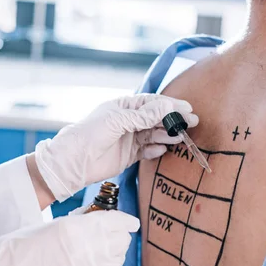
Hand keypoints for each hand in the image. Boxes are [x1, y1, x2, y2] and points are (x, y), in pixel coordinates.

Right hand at [0, 210, 138, 265]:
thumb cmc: (24, 247)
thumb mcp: (56, 225)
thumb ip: (84, 223)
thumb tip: (103, 222)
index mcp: (81, 227)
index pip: (119, 222)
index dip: (127, 223)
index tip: (131, 224)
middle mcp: (90, 248)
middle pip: (123, 242)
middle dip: (118, 238)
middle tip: (108, 238)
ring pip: (118, 261)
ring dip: (112, 256)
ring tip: (96, 255)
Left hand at [34, 94, 197, 201]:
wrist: (74, 162)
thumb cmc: (89, 134)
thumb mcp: (117, 121)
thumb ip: (142, 116)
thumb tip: (166, 106)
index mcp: (124, 107)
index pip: (152, 103)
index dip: (170, 105)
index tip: (187, 108)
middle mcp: (128, 121)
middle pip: (156, 118)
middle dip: (173, 120)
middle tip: (191, 123)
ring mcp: (130, 138)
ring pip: (154, 135)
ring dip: (167, 135)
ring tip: (179, 138)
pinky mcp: (130, 155)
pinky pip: (148, 151)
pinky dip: (156, 150)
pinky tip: (163, 149)